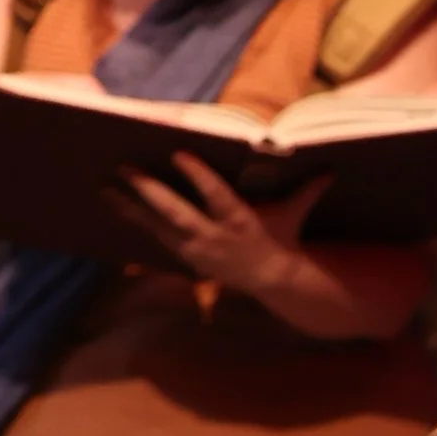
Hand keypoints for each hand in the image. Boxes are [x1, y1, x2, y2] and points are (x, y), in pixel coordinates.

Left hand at [118, 154, 325, 295]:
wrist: (273, 281)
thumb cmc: (281, 237)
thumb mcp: (294, 214)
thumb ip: (308, 189)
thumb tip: (331, 168)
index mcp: (240, 222)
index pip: (216, 196)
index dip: (198, 176)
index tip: (179, 154)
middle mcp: (214, 237)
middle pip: (176, 214)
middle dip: (148, 192)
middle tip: (124, 169)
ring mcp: (197, 250)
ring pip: (158, 227)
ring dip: (129, 208)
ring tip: (105, 187)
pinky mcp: (187, 257)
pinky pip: (157, 237)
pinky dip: (136, 221)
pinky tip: (115, 204)